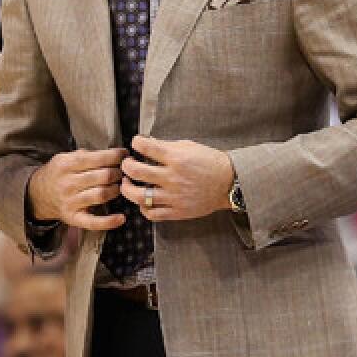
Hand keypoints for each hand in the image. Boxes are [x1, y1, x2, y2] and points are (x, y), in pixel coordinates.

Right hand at [28, 148, 127, 231]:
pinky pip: (94, 222)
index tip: (124, 154)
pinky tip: (121, 218)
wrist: (38, 195)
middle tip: (122, 171)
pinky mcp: (74, 218)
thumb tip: (111, 154)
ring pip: (102, 195)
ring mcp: (71, 202)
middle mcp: (68, 183)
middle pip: (103, 176)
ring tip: (119, 185)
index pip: (96, 158)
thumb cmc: (58, 174)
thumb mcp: (64, 158)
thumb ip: (84, 155)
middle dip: (117, 172)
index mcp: (66, 165)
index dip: (114, 156)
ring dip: (116, 189)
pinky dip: (109, 222)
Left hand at [118, 135, 233, 221]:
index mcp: (176, 158)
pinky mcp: (178, 212)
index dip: (136, 142)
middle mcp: (173, 178)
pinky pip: (152, 214)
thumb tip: (146, 142)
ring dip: (127, 188)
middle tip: (127, 164)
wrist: (229, 183)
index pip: (145, 147)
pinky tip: (143, 201)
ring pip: (139, 196)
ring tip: (128, 183)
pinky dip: (143, 208)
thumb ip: (166, 145)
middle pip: (136, 171)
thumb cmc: (209, 161)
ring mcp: (174, 197)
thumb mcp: (189, 146)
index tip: (136, 143)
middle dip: (126, 165)